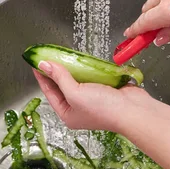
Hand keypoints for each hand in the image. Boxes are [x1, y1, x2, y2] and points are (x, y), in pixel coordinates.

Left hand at [33, 61, 156, 131]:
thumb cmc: (103, 108)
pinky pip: (91, 77)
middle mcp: (78, 108)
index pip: (49, 92)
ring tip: (63, 55)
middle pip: (62, 86)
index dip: (42, 76)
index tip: (36, 61)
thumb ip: (60, 78)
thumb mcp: (75, 93)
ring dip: (71, 68)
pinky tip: (82, 59)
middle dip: (55, 71)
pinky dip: (86, 68)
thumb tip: (44, 65)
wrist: (133, 110)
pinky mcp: (104, 90)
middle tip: (48, 55)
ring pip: (77, 80)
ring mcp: (92, 99)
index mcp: (68, 113)